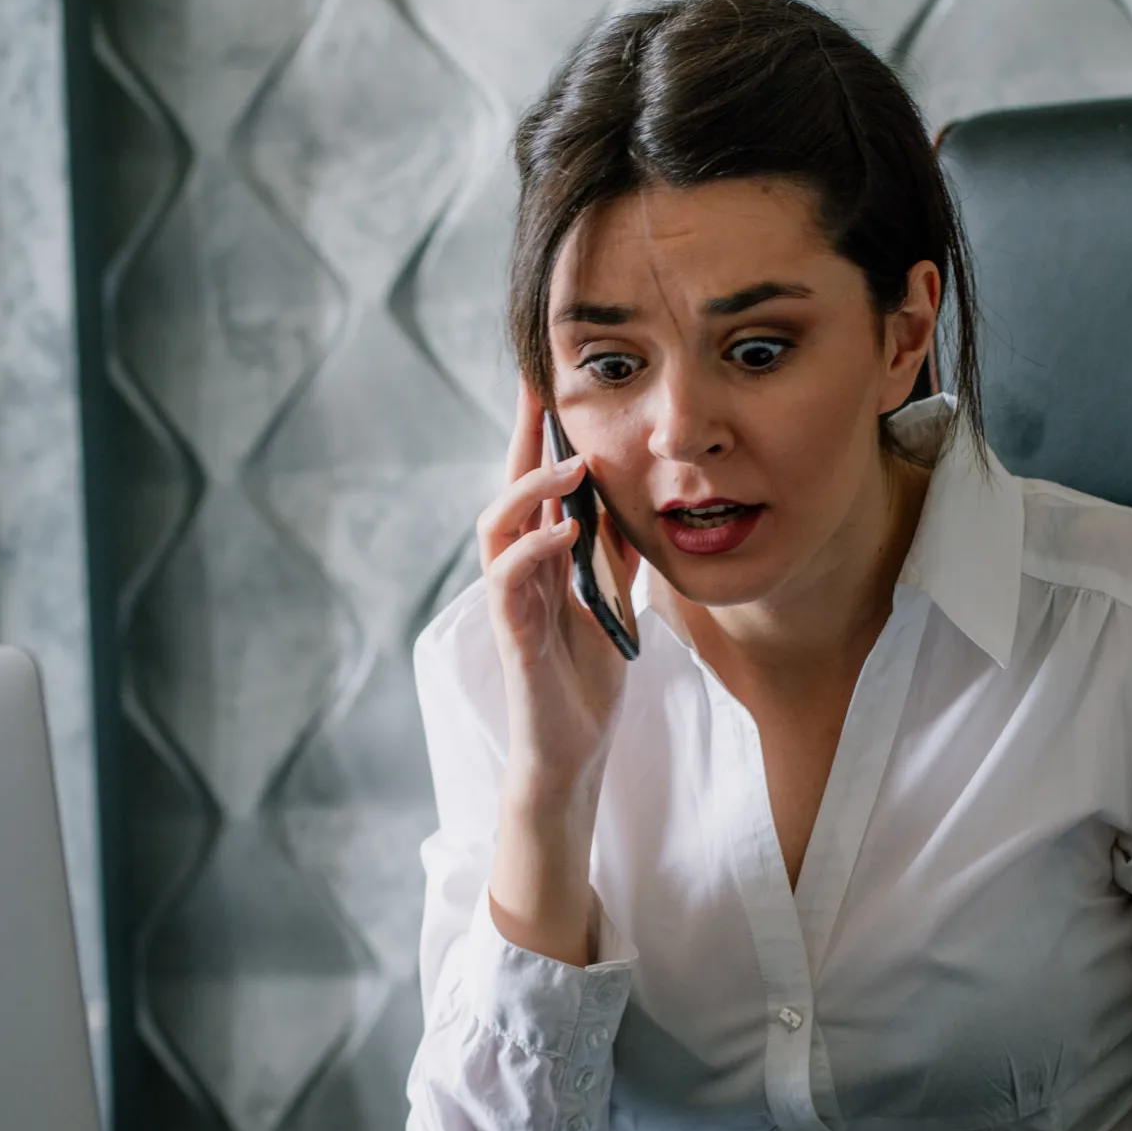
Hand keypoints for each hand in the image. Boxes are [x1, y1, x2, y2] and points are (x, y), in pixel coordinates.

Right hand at [478, 387, 638, 964]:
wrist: (571, 755)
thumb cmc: (584, 680)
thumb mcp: (612, 599)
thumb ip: (614, 551)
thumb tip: (633, 494)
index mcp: (541, 560)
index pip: (534, 482)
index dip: (538, 431)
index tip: (549, 374)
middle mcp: (518, 573)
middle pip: (506, 488)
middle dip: (522, 437)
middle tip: (541, 385)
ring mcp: (511, 604)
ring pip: (498, 529)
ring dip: (531, 492)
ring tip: (569, 466)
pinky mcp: (515, 641)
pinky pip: (511, 586)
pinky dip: (534, 554)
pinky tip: (563, 534)